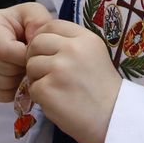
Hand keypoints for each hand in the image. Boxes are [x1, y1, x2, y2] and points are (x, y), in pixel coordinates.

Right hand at [0, 2, 56, 100]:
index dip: (26, 55)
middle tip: (31, 59)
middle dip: (24, 67)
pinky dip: (14, 90)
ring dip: (20, 78)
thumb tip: (35, 43)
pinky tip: (18, 77)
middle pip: (4, 68)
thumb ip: (39, 22)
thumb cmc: (25, 24)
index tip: (35, 51)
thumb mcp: (35, 14)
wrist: (16, 35)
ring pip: (3, 83)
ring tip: (24, 66)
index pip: (4, 50)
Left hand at [26, 20, 121, 142]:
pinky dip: (40, 96)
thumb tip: (41, 39)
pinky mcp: (48, 89)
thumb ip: (72, 44)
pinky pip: (32, 87)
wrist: (113, 118)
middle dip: (36, 57)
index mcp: (85, 38)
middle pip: (36, 43)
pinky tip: (56, 101)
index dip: (43, 37)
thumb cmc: (102, 89)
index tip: (47, 51)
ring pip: (31, 65)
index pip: (52, 25)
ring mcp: (59, 68)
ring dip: (37, 78)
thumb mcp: (94, 54)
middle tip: (47, 72)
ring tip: (55, 88)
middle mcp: (72, 49)